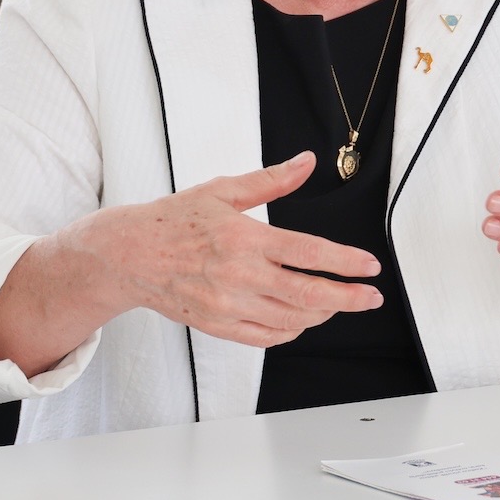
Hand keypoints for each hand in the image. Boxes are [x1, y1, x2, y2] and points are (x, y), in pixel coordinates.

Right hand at [80, 152, 384, 347]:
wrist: (128, 256)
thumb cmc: (173, 219)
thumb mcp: (223, 190)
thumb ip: (271, 180)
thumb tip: (307, 161)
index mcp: (244, 238)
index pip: (308, 253)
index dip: (345, 262)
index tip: (370, 266)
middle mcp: (239, 276)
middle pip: (307, 295)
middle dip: (348, 298)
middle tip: (371, 298)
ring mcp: (228, 305)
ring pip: (290, 320)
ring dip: (322, 314)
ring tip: (339, 303)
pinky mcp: (218, 325)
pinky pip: (266, 337)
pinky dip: (291, 331)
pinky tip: (303, 319)